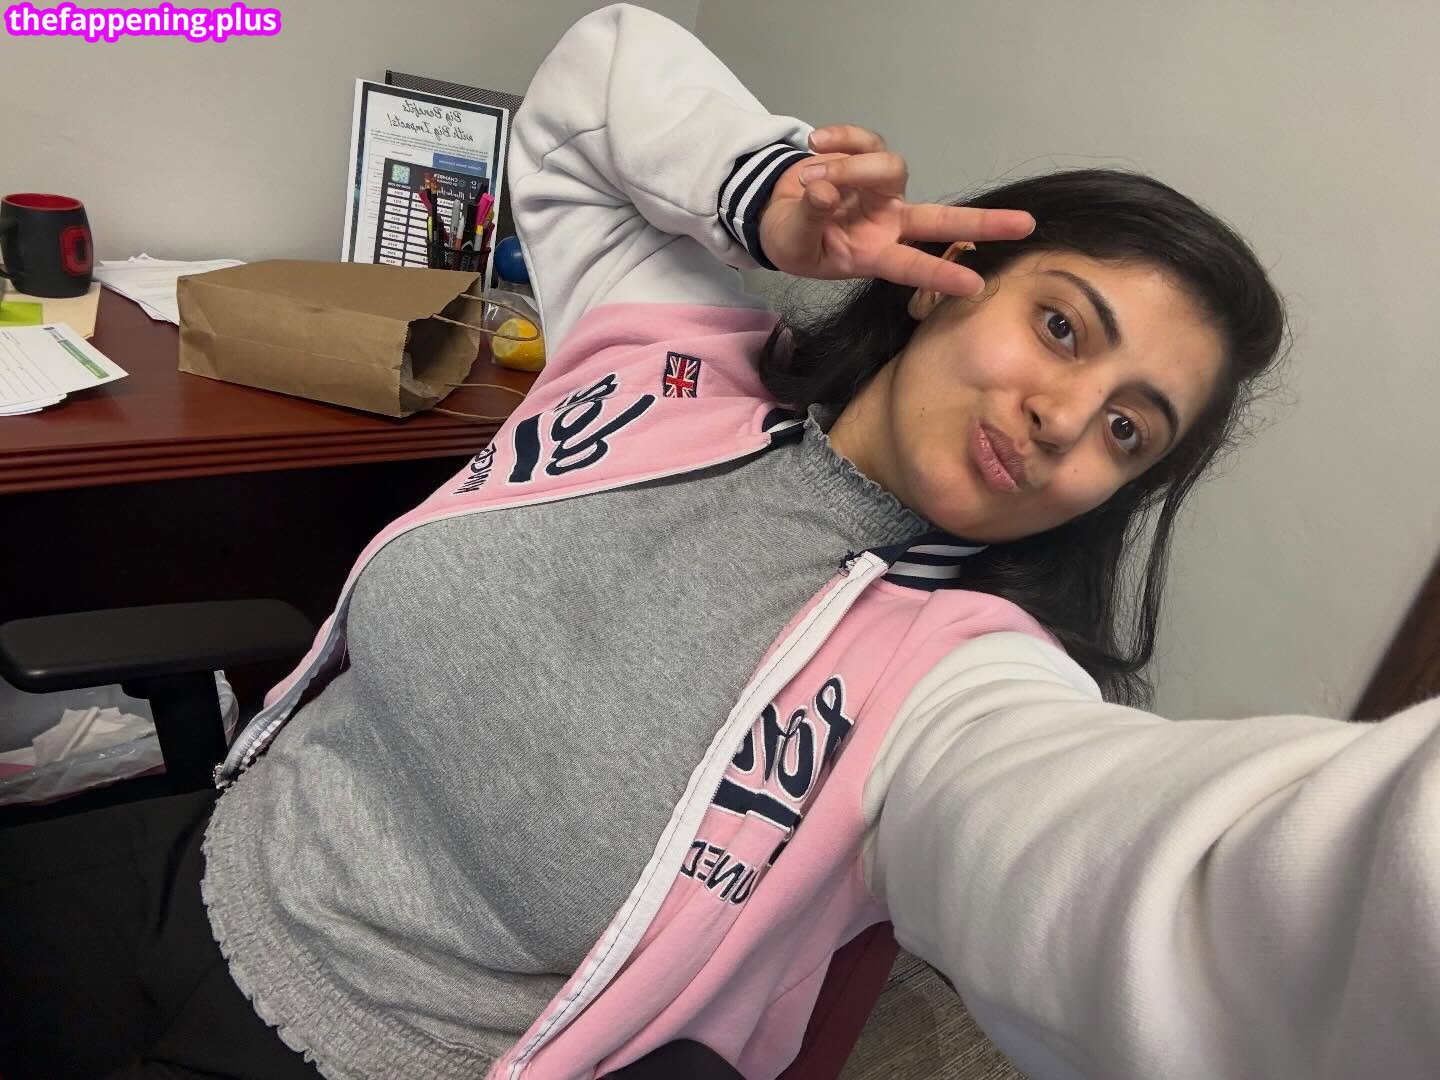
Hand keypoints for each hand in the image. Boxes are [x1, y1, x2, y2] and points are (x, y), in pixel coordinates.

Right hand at [757, 125, 1034, 296]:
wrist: (773, 211)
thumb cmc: (792, 240)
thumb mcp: (795, 241)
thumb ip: (811, 218)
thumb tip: (826, 192)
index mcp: (874, 254)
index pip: (913, 266)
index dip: (941, 274)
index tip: (974, 286)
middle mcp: (888, 222)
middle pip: (941, 220)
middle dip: (983, 223)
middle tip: (1025, 225)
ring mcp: (881, 189)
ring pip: (891, 169)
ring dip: (851, 170)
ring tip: (810, 180)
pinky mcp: (867, 155)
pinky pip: (864, 140)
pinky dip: (840, 138)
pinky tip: (815, 144)